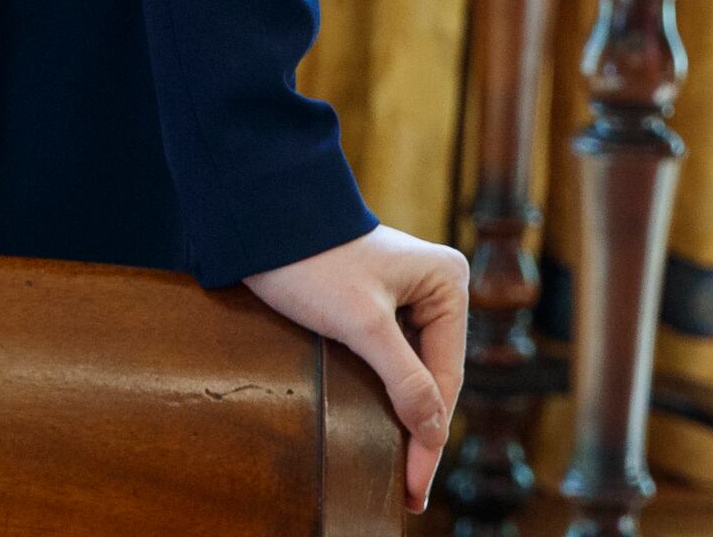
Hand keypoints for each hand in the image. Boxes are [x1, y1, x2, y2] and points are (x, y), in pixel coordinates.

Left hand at [243, 223, 470, 514]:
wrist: (264, 221)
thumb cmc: (312, 261)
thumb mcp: (360, 324)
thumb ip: (403, 379)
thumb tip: (435, 432)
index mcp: (449, 282)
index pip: (446, 377)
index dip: (430, 436)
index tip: (414, 485)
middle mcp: (438, 287)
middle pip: (435, 376)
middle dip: (421, 431)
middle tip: (409, 490)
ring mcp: (411, 295)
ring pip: (416, 371)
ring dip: (407, 417)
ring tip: (402, 471)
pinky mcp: (383, 302)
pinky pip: (396, 358)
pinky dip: (391, 394)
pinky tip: (388, 428)